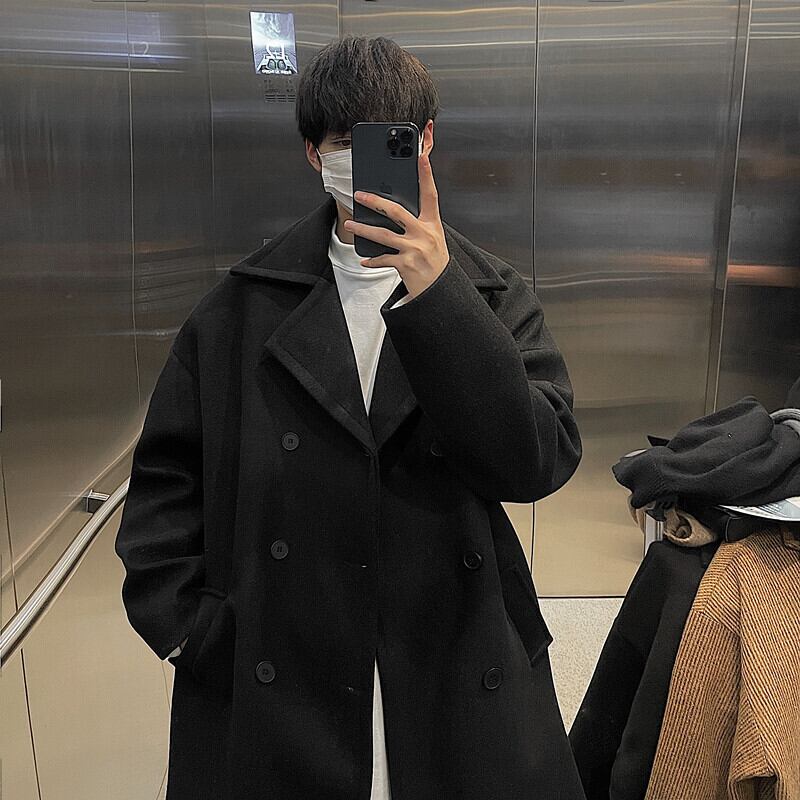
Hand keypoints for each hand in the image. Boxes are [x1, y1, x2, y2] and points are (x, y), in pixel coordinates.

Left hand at [343, 152, 449, 298]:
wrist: (440, 290)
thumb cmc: (435, 264)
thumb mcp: (433, 240)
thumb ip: (418, 225)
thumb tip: (392, 212)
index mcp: (432, 224)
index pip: (430, 195)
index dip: (426, 175)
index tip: (421, 158)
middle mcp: (424, 234)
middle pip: (396, 211)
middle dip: (374, 201)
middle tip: (359, 195)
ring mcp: (415, 249)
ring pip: (383, 234)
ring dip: (363, 230)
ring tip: (350, 226)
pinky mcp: (406, 264)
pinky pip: (383, 259)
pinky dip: (372, 260)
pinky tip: (364, 259)